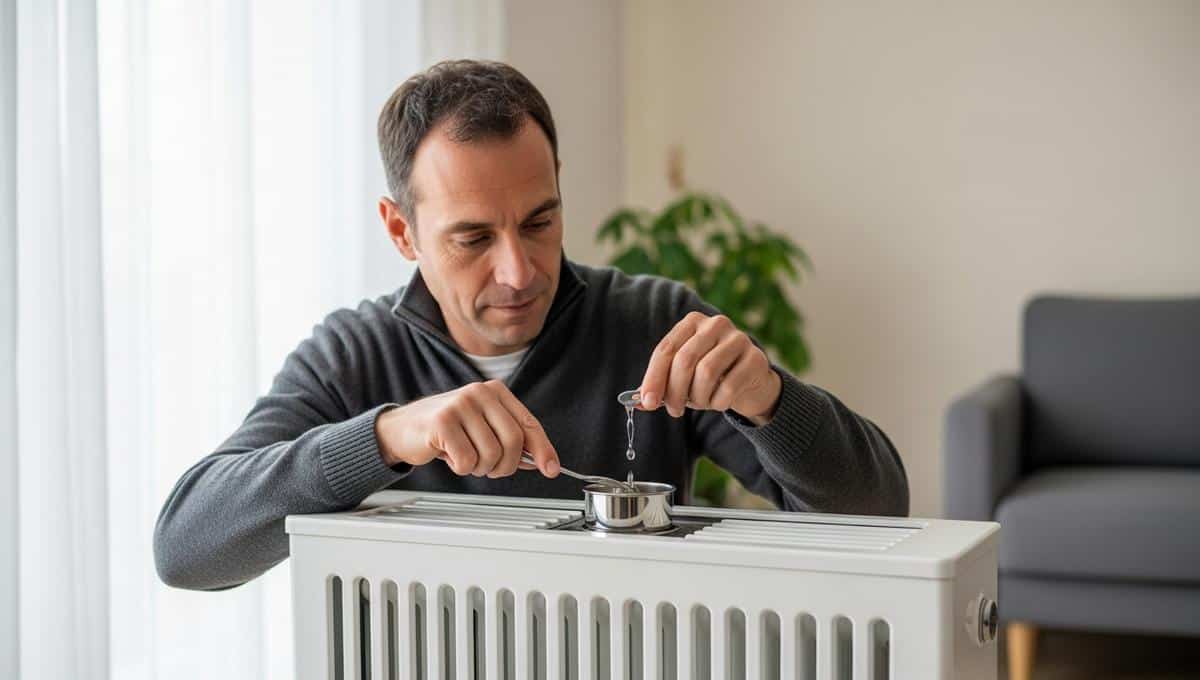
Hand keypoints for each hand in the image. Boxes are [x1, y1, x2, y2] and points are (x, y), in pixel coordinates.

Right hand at [374, 380, 560, 477]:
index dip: (543, 449)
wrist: (403, 429)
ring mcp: (461, 405)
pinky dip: (461, 468)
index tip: (551, 469)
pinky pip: (467, 460)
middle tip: (491, 469)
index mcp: (495, 392)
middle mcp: (480, 393)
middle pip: (513, 441)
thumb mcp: (482, 429)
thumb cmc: (446, 430)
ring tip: (465, 458)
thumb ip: (510, 440)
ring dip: (480, 468)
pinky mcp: (443, 422)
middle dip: (505, 466)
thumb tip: (541, 461)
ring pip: (491, 454)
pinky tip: (449, 456)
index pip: (528, 424)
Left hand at [638, 312, 781, 425]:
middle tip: (674, 411)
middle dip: (675, 391)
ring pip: (706, 373)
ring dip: (699, 397)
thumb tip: (637, 402)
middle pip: (685, 360)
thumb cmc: (709, 378)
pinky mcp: (756, 358)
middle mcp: (715, 324)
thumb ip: (660, 386)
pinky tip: (719, 403)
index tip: (647, 402)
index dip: (654, 377)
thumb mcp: (682, 378)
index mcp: (692, 322)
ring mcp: (738, 338)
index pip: (666, 349)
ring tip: (701, 403)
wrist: (750, 382)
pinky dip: (718, 402)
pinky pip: (729, 386)